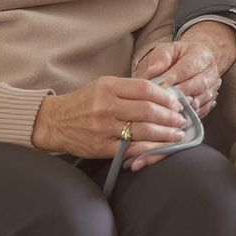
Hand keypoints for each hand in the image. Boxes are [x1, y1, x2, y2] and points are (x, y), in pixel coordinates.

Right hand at [31, 75, 186, 160]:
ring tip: (177, 135)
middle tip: (182, 120)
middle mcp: (107, 106)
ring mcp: (104, 128)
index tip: (177, 102)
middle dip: (170, 116)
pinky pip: (133, 149)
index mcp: (108, 86)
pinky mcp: (102, 147)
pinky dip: (151, 149)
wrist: (54, 122)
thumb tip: (162, 94)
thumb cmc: (83, 102)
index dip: (166, 96)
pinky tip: (162, 148)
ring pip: (144, 131)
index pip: (146, 89)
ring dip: (166, 134)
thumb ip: (129, 89)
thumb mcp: (103, 86)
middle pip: (148, 110)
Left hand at [135, 22, 235, 117]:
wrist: (199, 60)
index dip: (174, 78)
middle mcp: (211, 71)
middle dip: (180, 94)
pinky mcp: (211, 101)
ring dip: (185, 106)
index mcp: (200, 54)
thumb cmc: (180, 55)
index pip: (188, 67)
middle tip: (163, 101)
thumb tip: (151, 72)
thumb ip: (160, 58)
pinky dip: (190, 115)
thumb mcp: (168, 50)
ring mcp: (213, 87)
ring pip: (201, 99)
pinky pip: (203, 110)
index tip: (160, 85)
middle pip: (198, 85)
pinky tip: (177, 117)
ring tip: (169, 110)